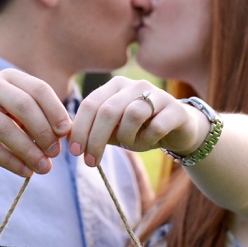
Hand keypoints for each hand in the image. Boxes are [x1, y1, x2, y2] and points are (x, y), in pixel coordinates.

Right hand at [0, 69, 70, 177]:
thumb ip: (45, 120)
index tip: (66, 133)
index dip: (55, 110)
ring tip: (44, 167)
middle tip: (55, 153)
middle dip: (43, 131)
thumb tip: (68, 133)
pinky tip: (25, 171)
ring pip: (4, 128)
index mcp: (9, 76)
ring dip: (29, 151)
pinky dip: (11, 161)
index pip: (38, 88)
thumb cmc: (4, 124)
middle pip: (22, 105)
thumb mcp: (24, 118)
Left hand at [67, 77, 208, 166]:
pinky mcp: (176, 109)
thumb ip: (94, 131)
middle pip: (107, 111)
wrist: (179, 130)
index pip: (90, 104)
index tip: (75, 152)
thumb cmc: (141, 130)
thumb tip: (68, 137)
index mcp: (115, 86)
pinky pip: (156, 126)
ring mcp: (157, 94)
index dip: (80, 129)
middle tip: (91, 162)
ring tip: (130, 144)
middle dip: (95, 139)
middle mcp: (135, 85)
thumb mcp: (114, 132)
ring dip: (126, 138)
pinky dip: (148, 139)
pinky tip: (150, 141)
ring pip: (132, 115)